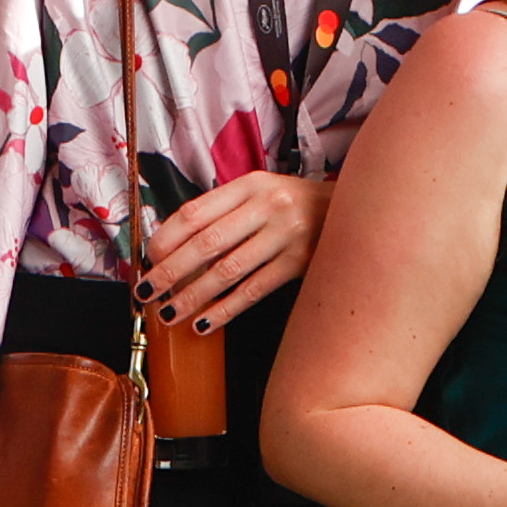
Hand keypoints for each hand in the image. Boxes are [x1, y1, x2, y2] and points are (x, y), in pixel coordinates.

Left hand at [140, 171, 331, 335]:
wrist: (359, 211)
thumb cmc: (298, 206)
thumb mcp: (263, 194)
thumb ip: (225, 212)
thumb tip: (174, 247)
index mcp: (250, 184)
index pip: (195, 212)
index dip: (165, 239)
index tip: (147, 261)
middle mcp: (268, 205)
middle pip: (206, 243)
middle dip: (170, 272)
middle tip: (147, 293)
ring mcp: (287, 235)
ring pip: (227, 271)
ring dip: (193, 295)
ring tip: (170, 313)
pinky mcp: (301, 263)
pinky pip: (254, 290)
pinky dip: (226, 309)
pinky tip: (205, 322)